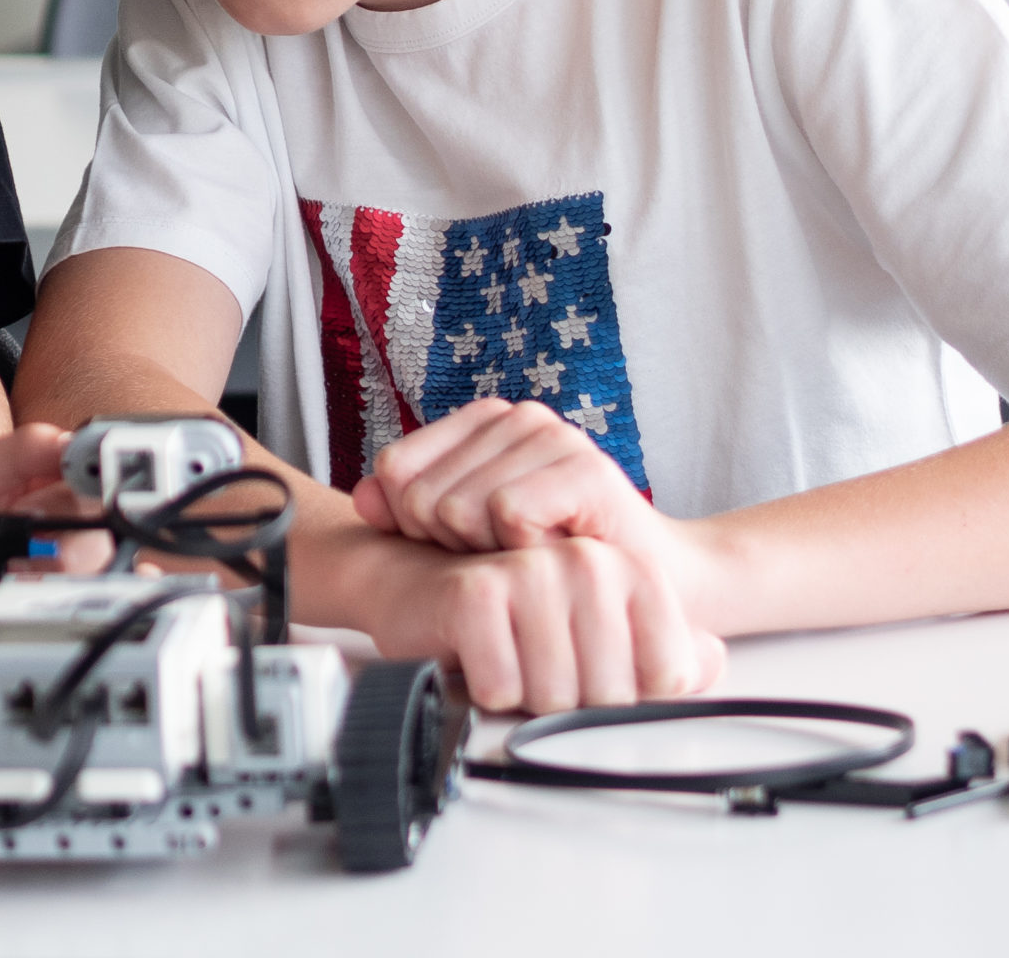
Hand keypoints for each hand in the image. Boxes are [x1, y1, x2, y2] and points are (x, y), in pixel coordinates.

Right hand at [307, 516, 726, 712]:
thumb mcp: (601, 633)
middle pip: (609, 697)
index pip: (665, 680)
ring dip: (524, 694)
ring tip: (505, 654)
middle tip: (535, 663)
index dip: (624, 697)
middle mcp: (588, 562)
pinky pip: (502, 689)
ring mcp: (534, 573)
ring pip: (554, 698)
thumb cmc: (512, 614)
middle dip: (567, 700)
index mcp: (629, 570)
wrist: (418, 583)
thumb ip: (668, 652)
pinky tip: (472, 650)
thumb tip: (712, 664)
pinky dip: (484, 687)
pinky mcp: (478, 594)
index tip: (587, 668)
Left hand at [355, 397, 676, 568]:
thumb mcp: (467, 538)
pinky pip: (505, 515)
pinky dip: (523, 553)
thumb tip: (361, 498)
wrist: (647, 594)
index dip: (415, 525)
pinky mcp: (585, 468)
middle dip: (453, 545)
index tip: (466, 542)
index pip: (395, 469)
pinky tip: (554, 554)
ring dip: (491, 554)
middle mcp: (518, 416)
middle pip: (419, 495)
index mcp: (485, 421)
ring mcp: (554, 436)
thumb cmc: (552, 564)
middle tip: (506, 553)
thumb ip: (409, 513)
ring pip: (457, 508)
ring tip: (533, 553)